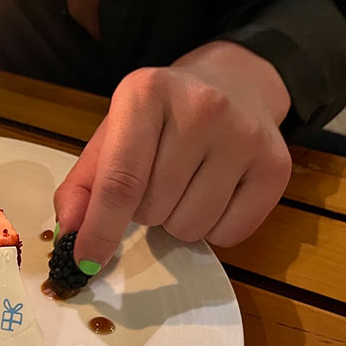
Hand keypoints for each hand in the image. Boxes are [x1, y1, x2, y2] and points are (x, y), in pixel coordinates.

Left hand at [53, 41, 292, 272]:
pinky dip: (213, 229)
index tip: (84, 262)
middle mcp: (201, 108)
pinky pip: (229, 235)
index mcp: (146, 93)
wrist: (234, 83)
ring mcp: (244, 135)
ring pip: (190, 227)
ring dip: (177, 221)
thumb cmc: (160, 118)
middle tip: (156, 180)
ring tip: (186, 183)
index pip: (120, 181)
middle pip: (153, 209)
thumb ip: (83, 184)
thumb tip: (69, 233)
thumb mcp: (113, 136)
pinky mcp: (276, 165)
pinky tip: (216, 191)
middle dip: (143, 212)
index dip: (100, 230)